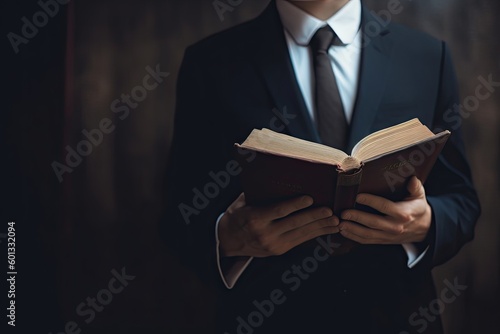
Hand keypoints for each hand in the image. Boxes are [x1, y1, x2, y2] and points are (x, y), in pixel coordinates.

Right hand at [218, 193, 339, 257]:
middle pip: (294, 224)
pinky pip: (301, 241)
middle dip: (314, 217)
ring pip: (301, 235)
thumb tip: (278, 174)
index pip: (278, 211)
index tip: (310, 198)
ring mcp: (273, 244)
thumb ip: (260, 193)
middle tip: (331, 211)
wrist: (227, 241)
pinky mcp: (279, 251)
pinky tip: (328, 229)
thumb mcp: (243, 202)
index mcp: (254, 218)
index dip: (295, 205)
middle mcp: (264, 233)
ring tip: (336, 221)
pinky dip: (316, 234)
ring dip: (320, 227)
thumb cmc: (237, 214)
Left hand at [339, 176, 431, 243]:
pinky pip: (367, 241)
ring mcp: (388, 235)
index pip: (384, 206)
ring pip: (367, 234)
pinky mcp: (383, 240)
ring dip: (352, 229)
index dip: (370, 201)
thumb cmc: (417, 209)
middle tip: (343, 213)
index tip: (357, 196)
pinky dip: (354, 237)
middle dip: (356, 217)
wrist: (424, 229)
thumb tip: (412, 179)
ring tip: (340, 224)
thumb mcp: (419, 196)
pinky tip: (344, 232)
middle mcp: (394, 226)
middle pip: (373, 222)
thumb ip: (415, 187)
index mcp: (403, 213)